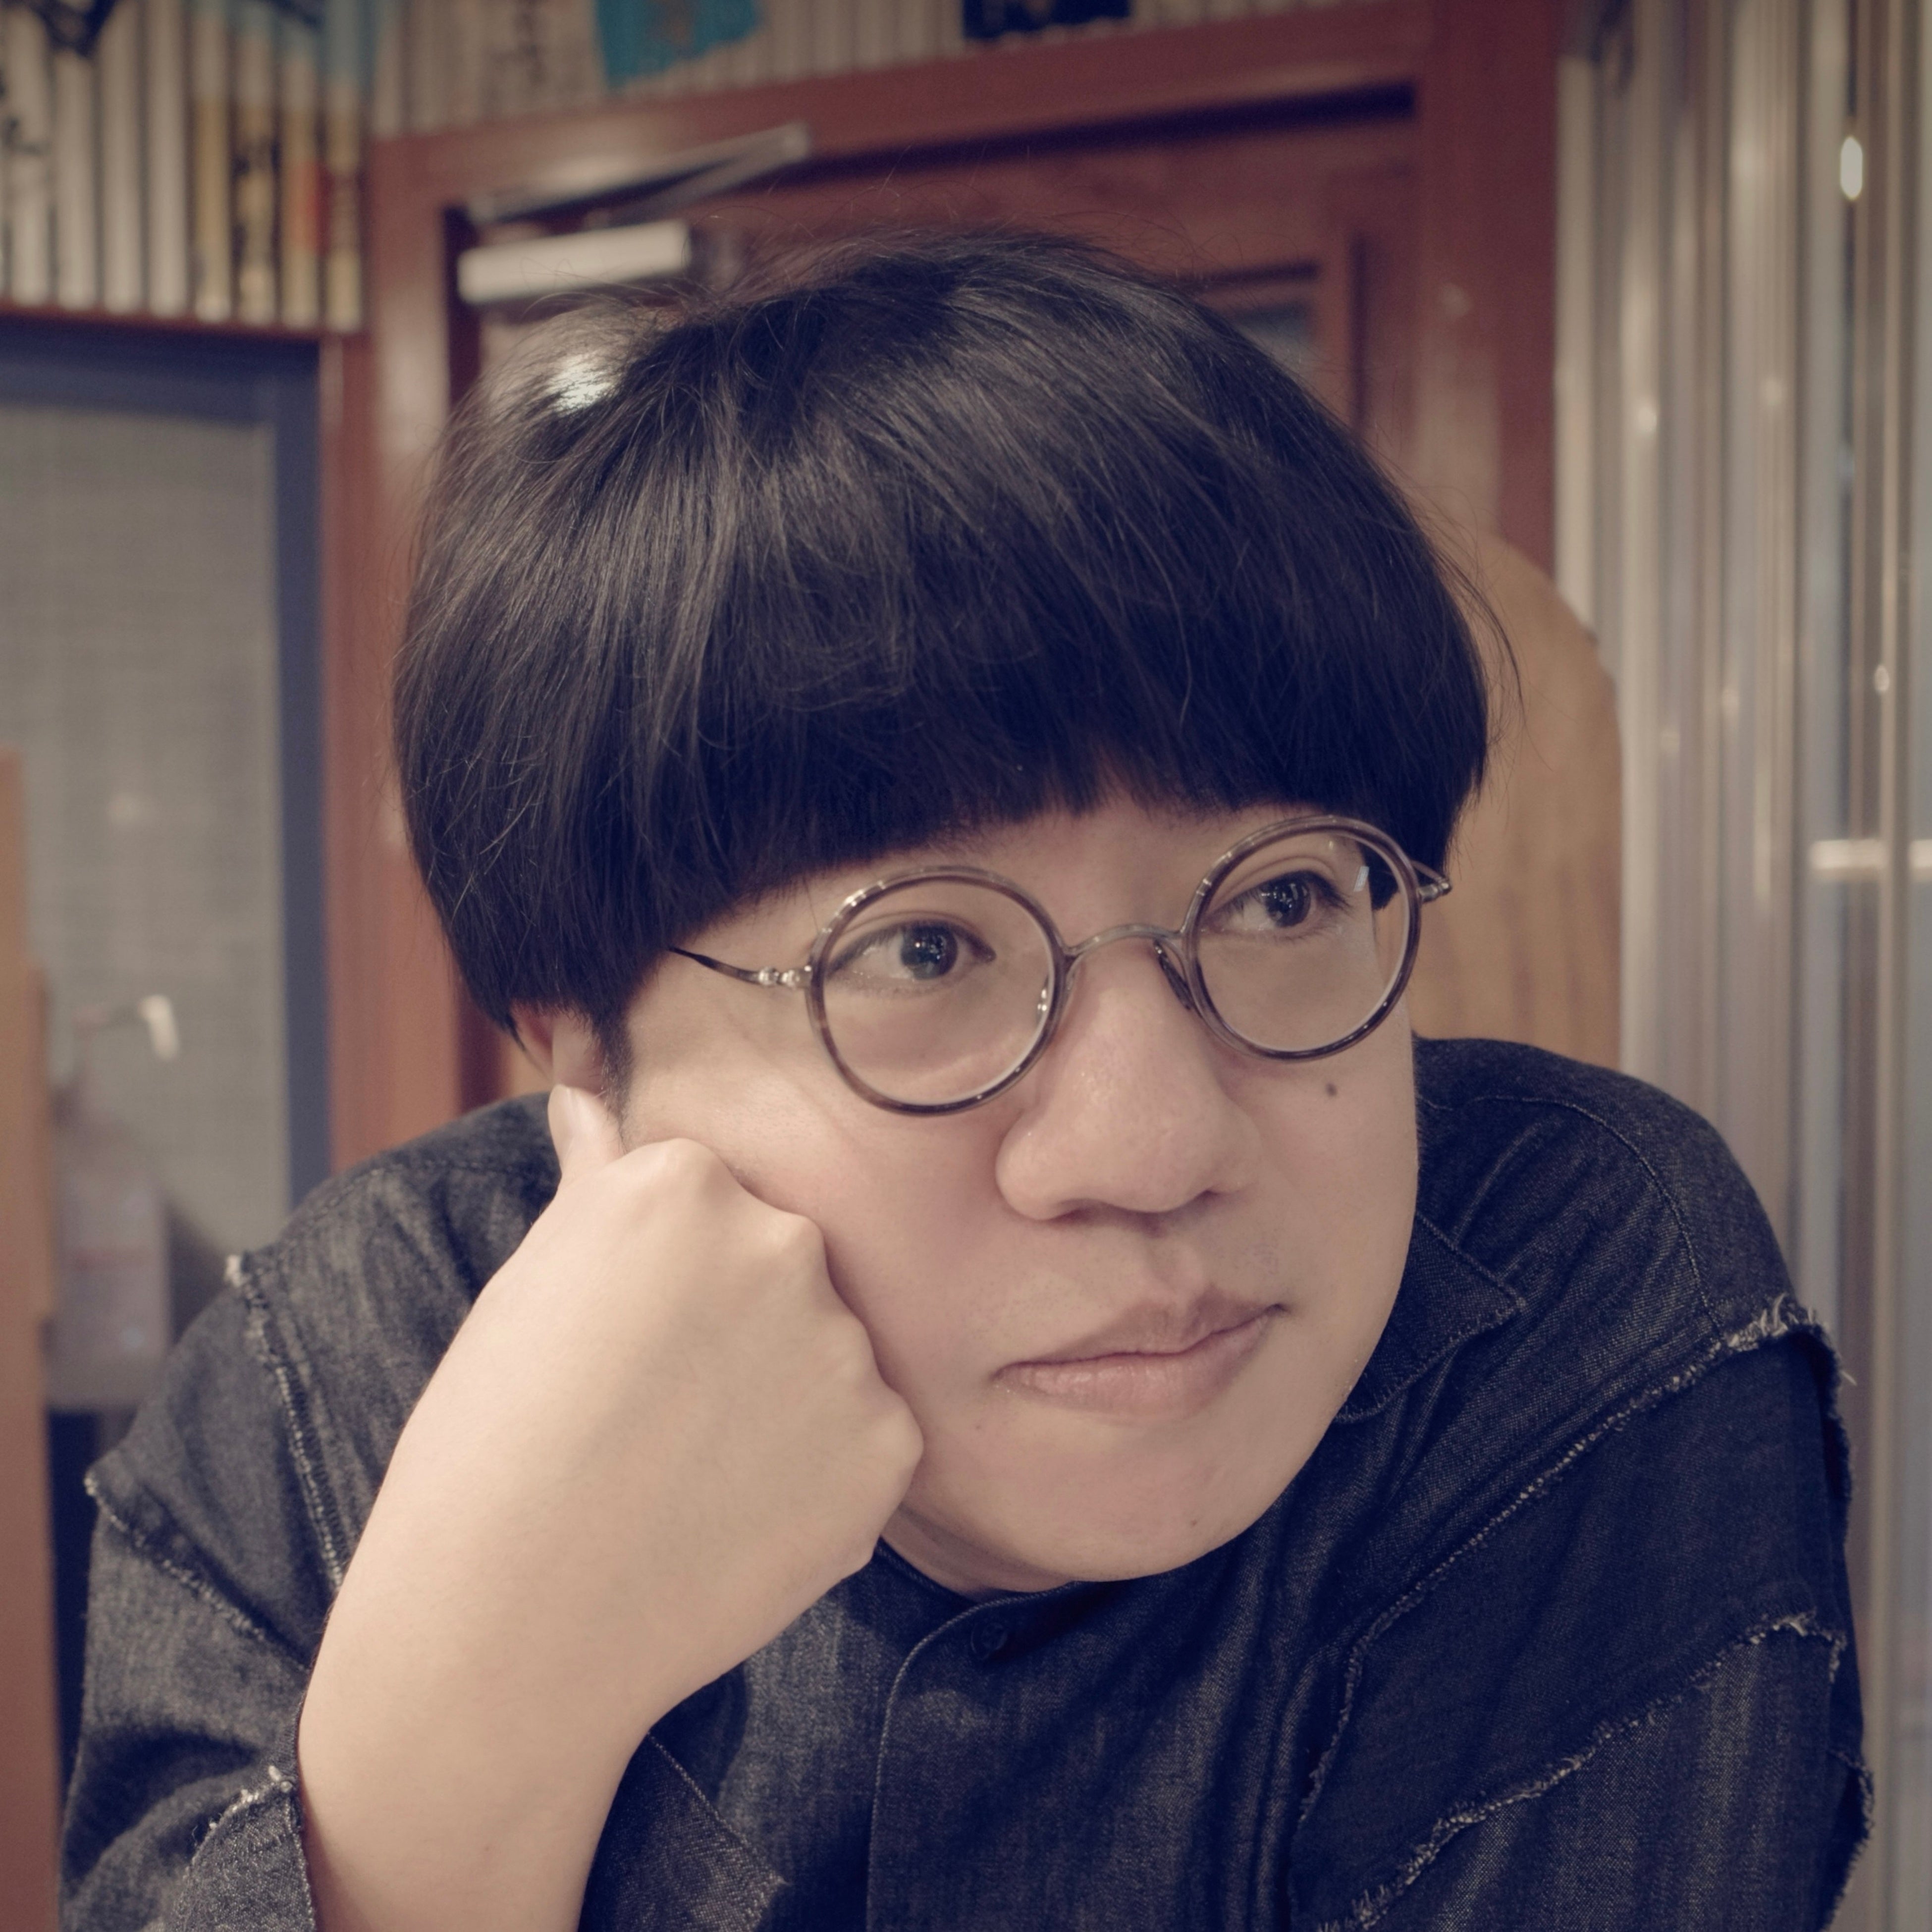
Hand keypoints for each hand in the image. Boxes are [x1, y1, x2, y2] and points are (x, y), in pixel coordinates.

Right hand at [299, 1087, 922, 1931]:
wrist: (507, 1626)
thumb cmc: (491, 1443)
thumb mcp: (533, 1280)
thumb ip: (595, 1168)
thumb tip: (588, 1075)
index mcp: (686, 1180)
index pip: (712, 1199)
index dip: (666, 1280)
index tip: (624, 1339)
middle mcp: (783, 1240)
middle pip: (782, 1266)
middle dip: (737, 1327)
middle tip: (656, 1412)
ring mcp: (844, 1345)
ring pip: (826, 1354)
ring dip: (782, 1402)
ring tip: (690, 1473)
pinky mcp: (888, 1446)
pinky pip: (867, 1439)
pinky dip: (820, 1477)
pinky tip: (739, 1516)